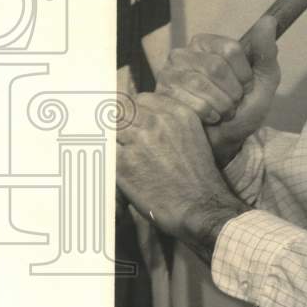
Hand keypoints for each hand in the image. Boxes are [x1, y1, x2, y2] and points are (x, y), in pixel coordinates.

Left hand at [116, 93, 246, 252]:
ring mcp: (138, 140)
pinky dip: (106, 157)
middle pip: (121, 108)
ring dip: (111, 139)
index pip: (141, 99)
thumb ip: (170, 124)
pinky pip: (105, 151)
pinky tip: (117, 167)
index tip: (130, 121)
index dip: (133, 111)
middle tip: (117, 135)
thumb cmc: (200, 177)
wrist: (202, 207)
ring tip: (116, 152)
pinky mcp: (123, 163)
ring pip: (109, 127)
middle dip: (117, 120)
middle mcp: (157, 121)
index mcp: (177, 113)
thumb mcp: (193, 138)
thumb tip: (144, 121)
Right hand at [156, 16, 279, 166]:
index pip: (231, 49)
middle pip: (216, 66)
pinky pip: (191, 104)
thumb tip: (268, 20)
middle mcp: (184, 53)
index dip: (244, 74)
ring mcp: (169, 74)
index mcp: (207, 43)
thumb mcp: (263, 81)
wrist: (225, 141)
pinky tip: (208, 118)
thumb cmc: (243, 109)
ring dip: (222, 106)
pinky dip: (209, 116)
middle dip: (233, 92)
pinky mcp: (162, 96)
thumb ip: (266, 52)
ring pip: (201, 85)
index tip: (245, 86)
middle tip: (233, 102)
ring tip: (222, 111)